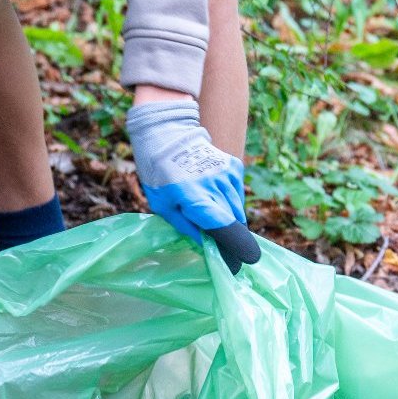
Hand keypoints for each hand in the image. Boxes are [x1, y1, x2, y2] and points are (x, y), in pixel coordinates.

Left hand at [127, 99, 261, 273]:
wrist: (168, 134)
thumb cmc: (159, 174)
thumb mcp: (163, 206)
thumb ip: (186, 227)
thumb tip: (208, 246)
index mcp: (194, 197)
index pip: (225, 228)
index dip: (235, 250)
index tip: (237, 264)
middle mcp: (215, 185)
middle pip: (235, 223)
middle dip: (230, 237)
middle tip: (219, 244)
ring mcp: (228, 174)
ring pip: (238, 210)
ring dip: (229, 219)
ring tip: (209, 212)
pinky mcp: (235, 166)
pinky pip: (238, 195)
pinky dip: (230, 202)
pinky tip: (214, 196)